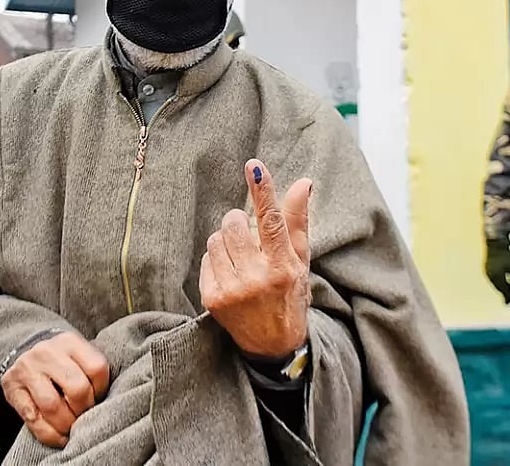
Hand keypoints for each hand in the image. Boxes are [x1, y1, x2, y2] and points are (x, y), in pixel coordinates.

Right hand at [1, 332, 109, 447]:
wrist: (24, 352)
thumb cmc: (62, 361)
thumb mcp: (78, 356)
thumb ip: (91, 372)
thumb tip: (107, 405)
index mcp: (70, 342)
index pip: (97, 368)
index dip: (102, 390)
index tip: (98, 398)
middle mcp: (47, 352)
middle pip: (76, 388)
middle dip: (84, 410)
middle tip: (84, 417)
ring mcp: (27, 369)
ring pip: (52, 406)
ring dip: (66, 425)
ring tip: (71, 429)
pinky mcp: (12, 388)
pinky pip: (33, 420)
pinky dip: (49, 435)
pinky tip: (59, 437)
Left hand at [201, 159, 312, 357]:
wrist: (272, 344)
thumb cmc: (289, 293)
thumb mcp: (300, 260)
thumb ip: (297, 221)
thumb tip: (303, 182)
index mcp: (283, 267)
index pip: (272, 221)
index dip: (263, 191)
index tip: (254, 166)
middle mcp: (257, 279)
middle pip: (234, 224)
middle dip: (239, 222)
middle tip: (250, 237)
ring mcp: (232, 290)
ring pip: (216, 238)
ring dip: (227, 241)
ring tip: (241, 258)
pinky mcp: (212, 298)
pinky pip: (206, 257)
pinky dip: (216, 259)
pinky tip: (230, 273)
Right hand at [484, 239, 509, 303]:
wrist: (495, 239)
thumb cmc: (506, 253)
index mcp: (495, 278)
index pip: (503, 291)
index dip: (508, 297)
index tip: (509, 303)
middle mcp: (489, 275)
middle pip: (498, 287)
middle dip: (505, 292)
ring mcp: (487, 269)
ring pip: (496, 282)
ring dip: (502, 285)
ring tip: (508, 288)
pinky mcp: (488, 264)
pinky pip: (494, 276)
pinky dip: (500, 279)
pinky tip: (504, 277)